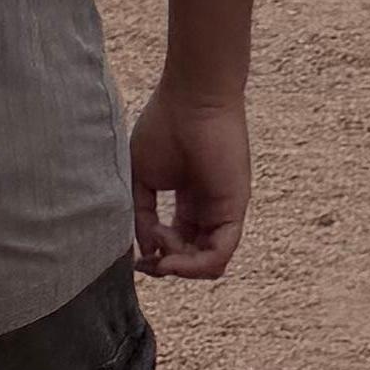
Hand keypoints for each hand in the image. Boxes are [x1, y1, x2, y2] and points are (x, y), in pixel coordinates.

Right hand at [132, 79, 252, 280]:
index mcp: (188, 199)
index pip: (177, 241)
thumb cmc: (164, 127)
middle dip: (167, 267)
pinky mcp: (233, 208)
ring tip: (159, 259)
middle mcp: (208, 207)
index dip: (156, 257)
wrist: (191, 99)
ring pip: (208, 262)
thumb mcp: (141, 179)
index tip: (137, 258)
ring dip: (179, 269)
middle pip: (193, 256)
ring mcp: (222, 209)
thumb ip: (142, 216)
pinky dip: (194, 267)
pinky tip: (170, 260)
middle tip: (147, 262)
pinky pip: (220, 254)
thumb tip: (144, 251)